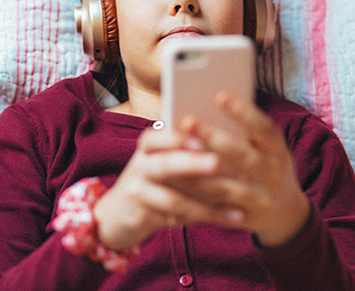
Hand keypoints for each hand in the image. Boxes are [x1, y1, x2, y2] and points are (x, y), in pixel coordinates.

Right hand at [93, 127, 243, 250]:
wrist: (118, 214)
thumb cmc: (154, 179)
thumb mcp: (162, 159)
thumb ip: (187, 149)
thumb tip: (233, 140)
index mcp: (148, 146)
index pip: (158, 136)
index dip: (177, 137)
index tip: (200, 139)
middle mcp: (140, 166)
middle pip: (165, 164)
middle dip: (192, 164)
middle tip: (217, 162)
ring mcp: (138, 194)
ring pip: (173, 199)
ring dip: (207, 202)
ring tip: (236, 202)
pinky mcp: (143, 218)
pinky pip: (178, 218)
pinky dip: (207, 217)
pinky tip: (230, 217)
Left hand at [168, 92, 310, 246]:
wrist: (285, 214)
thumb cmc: (266, 168)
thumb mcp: (266, 149)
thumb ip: (245, 133)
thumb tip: (207, 106)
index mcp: (279, 151)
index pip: (264, 128)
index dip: (243, 112)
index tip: (219, 95)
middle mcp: (273, 174)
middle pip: (243, 156)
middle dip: (215, 137)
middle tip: (188, 120)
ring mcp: (260, 199)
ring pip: (225, 186)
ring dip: (198, 172)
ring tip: (174, 154)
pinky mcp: (244, 218)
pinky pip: (216, 208)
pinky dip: (195, 196)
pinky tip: (176, 183)